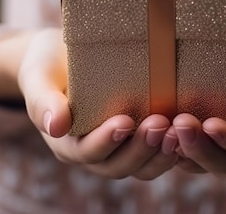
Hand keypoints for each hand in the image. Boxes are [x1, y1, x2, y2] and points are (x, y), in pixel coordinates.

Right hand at [17, 28, 178, 179]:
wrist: (60, 59)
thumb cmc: (47, 65)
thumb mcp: (37, 76)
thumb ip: (43, 101)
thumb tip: (56, 126)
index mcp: (66, 142)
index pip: (86, 151)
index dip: (105, 140)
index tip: (124, 121)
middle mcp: (92, 153)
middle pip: (118, 165)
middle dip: (140, 148)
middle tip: (160, 123)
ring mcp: (116, 150)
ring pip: (140, 167)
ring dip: (160, 153)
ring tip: (178, 131)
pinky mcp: (136, 141)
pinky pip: (155, 155)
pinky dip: (171, 149)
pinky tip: (187, 131)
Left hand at [172, 26, 225, 173]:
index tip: (212, 124)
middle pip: (223, 162)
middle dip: (200, 147)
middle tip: (180, 123)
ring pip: (202, 159)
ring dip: (182, 147)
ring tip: (163, 126)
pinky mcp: (207, 130)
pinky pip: (188, 146)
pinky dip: (172, 142)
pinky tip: (156, 126)